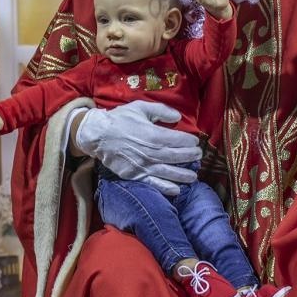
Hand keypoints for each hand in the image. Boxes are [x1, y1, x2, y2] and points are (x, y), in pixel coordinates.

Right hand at [74, 100, 200, 196]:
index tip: (195, 142)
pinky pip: (153, 183)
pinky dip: (166, 187)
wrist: (98, 135)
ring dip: (184, 175)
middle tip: (198, 156)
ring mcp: (144, 166)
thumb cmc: (120, 119)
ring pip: (169, 172)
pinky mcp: (135, 175)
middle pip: (177, 157)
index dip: (190, 141)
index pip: (179, 140)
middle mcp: (152, 153)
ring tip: (194, 176)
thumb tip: (178, 117)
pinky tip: (176, 189)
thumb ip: (161, 110)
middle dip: (190, 157)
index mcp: (154, 135)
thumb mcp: (141, 107)